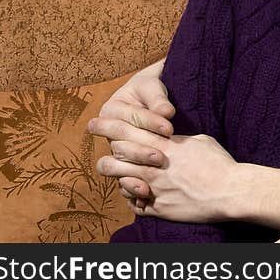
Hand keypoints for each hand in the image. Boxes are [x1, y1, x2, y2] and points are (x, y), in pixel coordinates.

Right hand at [89, 58, 171, 198]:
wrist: (152, 99)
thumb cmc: (150, 90)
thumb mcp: (151, 87)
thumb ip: (157, 99)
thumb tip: (166, 112)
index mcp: (111, 111)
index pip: (129, 119)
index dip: (150, 123)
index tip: (169, 128)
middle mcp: (109, 134)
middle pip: (120, 145)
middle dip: (141, 151)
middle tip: (161, 156)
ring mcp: (116, 153)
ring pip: (115, 166)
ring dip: (135, 169)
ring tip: (155, 171)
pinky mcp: (125, 168)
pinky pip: (121, 181)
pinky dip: (131, 188)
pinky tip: (146, 193)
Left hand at [96, 134, 243, 222]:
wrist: (230, 191)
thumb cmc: (219, 163)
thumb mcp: (200, 140)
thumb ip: (179, 140)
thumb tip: (171, 137)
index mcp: (164, 147)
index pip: (128, 132)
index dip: (108, 126)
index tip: (95, 123)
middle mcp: (154, 167)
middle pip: (116, 155)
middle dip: (105, 147)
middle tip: (99, 142)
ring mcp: (154, 189)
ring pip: (119, 181)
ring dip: (116, 175)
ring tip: (117, 171)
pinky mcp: (158, 209)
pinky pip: (133, 205)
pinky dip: (132, 198)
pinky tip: (136, 192)